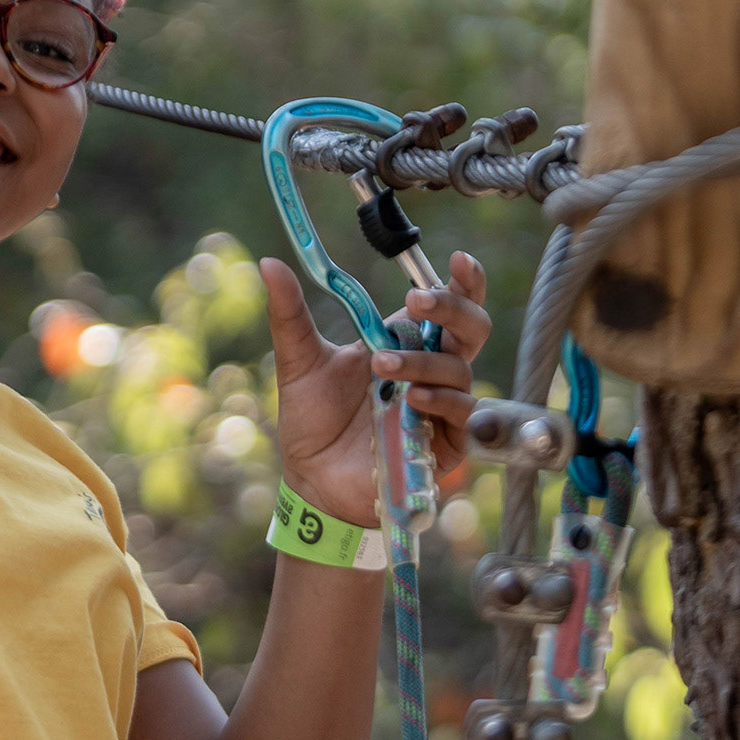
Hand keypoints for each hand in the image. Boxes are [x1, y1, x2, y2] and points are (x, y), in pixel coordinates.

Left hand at [258, 251, 490, 528]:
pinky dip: (441, 400)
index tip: (455, 260)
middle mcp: (430, 370)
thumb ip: (290, 313)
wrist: (311, 479)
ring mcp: (440, 406)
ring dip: (423, 361)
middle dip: (451, 308)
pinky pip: (461, 414)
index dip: (462, 282)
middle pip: (470, 329)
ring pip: (459, 369)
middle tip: (415, 302)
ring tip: (382, 367)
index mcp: (402, 343)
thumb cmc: (312, 420)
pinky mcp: (445, 443)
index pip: (446, 306)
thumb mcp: (298, 361)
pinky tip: (413, 397)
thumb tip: (269, 263)